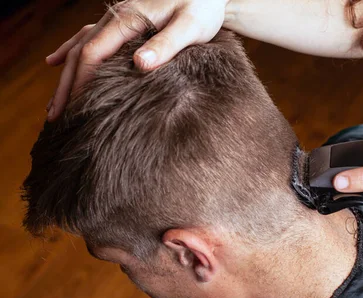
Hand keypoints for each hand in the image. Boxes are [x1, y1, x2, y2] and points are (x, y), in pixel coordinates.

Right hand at [45, 0, 228, 120]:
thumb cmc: (202, 6)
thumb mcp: (190, 26)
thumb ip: (166, 44)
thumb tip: (139, 64)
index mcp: (128, 19)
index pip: (94, 53)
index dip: (81, 80)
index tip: (76, 107)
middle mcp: (116, 16)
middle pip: (80, 52)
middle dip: (67, 84)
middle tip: (55, 116)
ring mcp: (116, 18)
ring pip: (80, 46)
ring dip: (65, 74)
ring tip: (55, 103)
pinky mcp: (122, 21)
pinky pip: (88, 37)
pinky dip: (70, 50)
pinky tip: (55, 61)